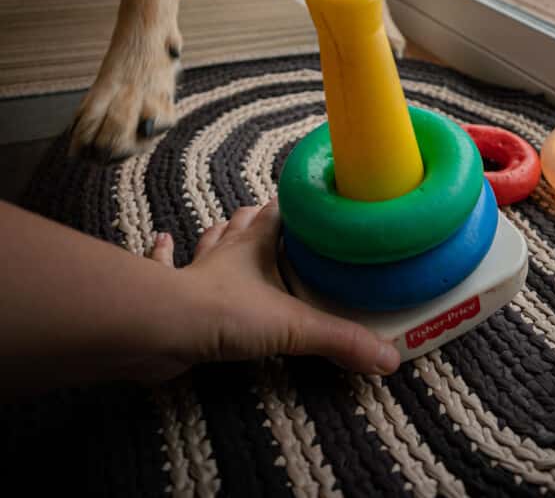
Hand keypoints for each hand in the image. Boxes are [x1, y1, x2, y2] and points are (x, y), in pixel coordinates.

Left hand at [150, 199, 400, 378]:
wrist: (163, 328)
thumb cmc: (226, 314)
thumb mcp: (294, 328)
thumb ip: (341, 341)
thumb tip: (389, 357)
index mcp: (254, 248)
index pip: (279, 215)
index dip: (295, 207)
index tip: (312, 201)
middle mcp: (224, 252)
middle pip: (242, 225)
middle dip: (256, 220)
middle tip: (271, 219)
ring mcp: (194, 271)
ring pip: (208, 241)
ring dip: (217, 234)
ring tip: (225, 226)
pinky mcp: (167, 292)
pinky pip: (163, 265)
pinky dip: (163, 253)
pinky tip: (162, 239)